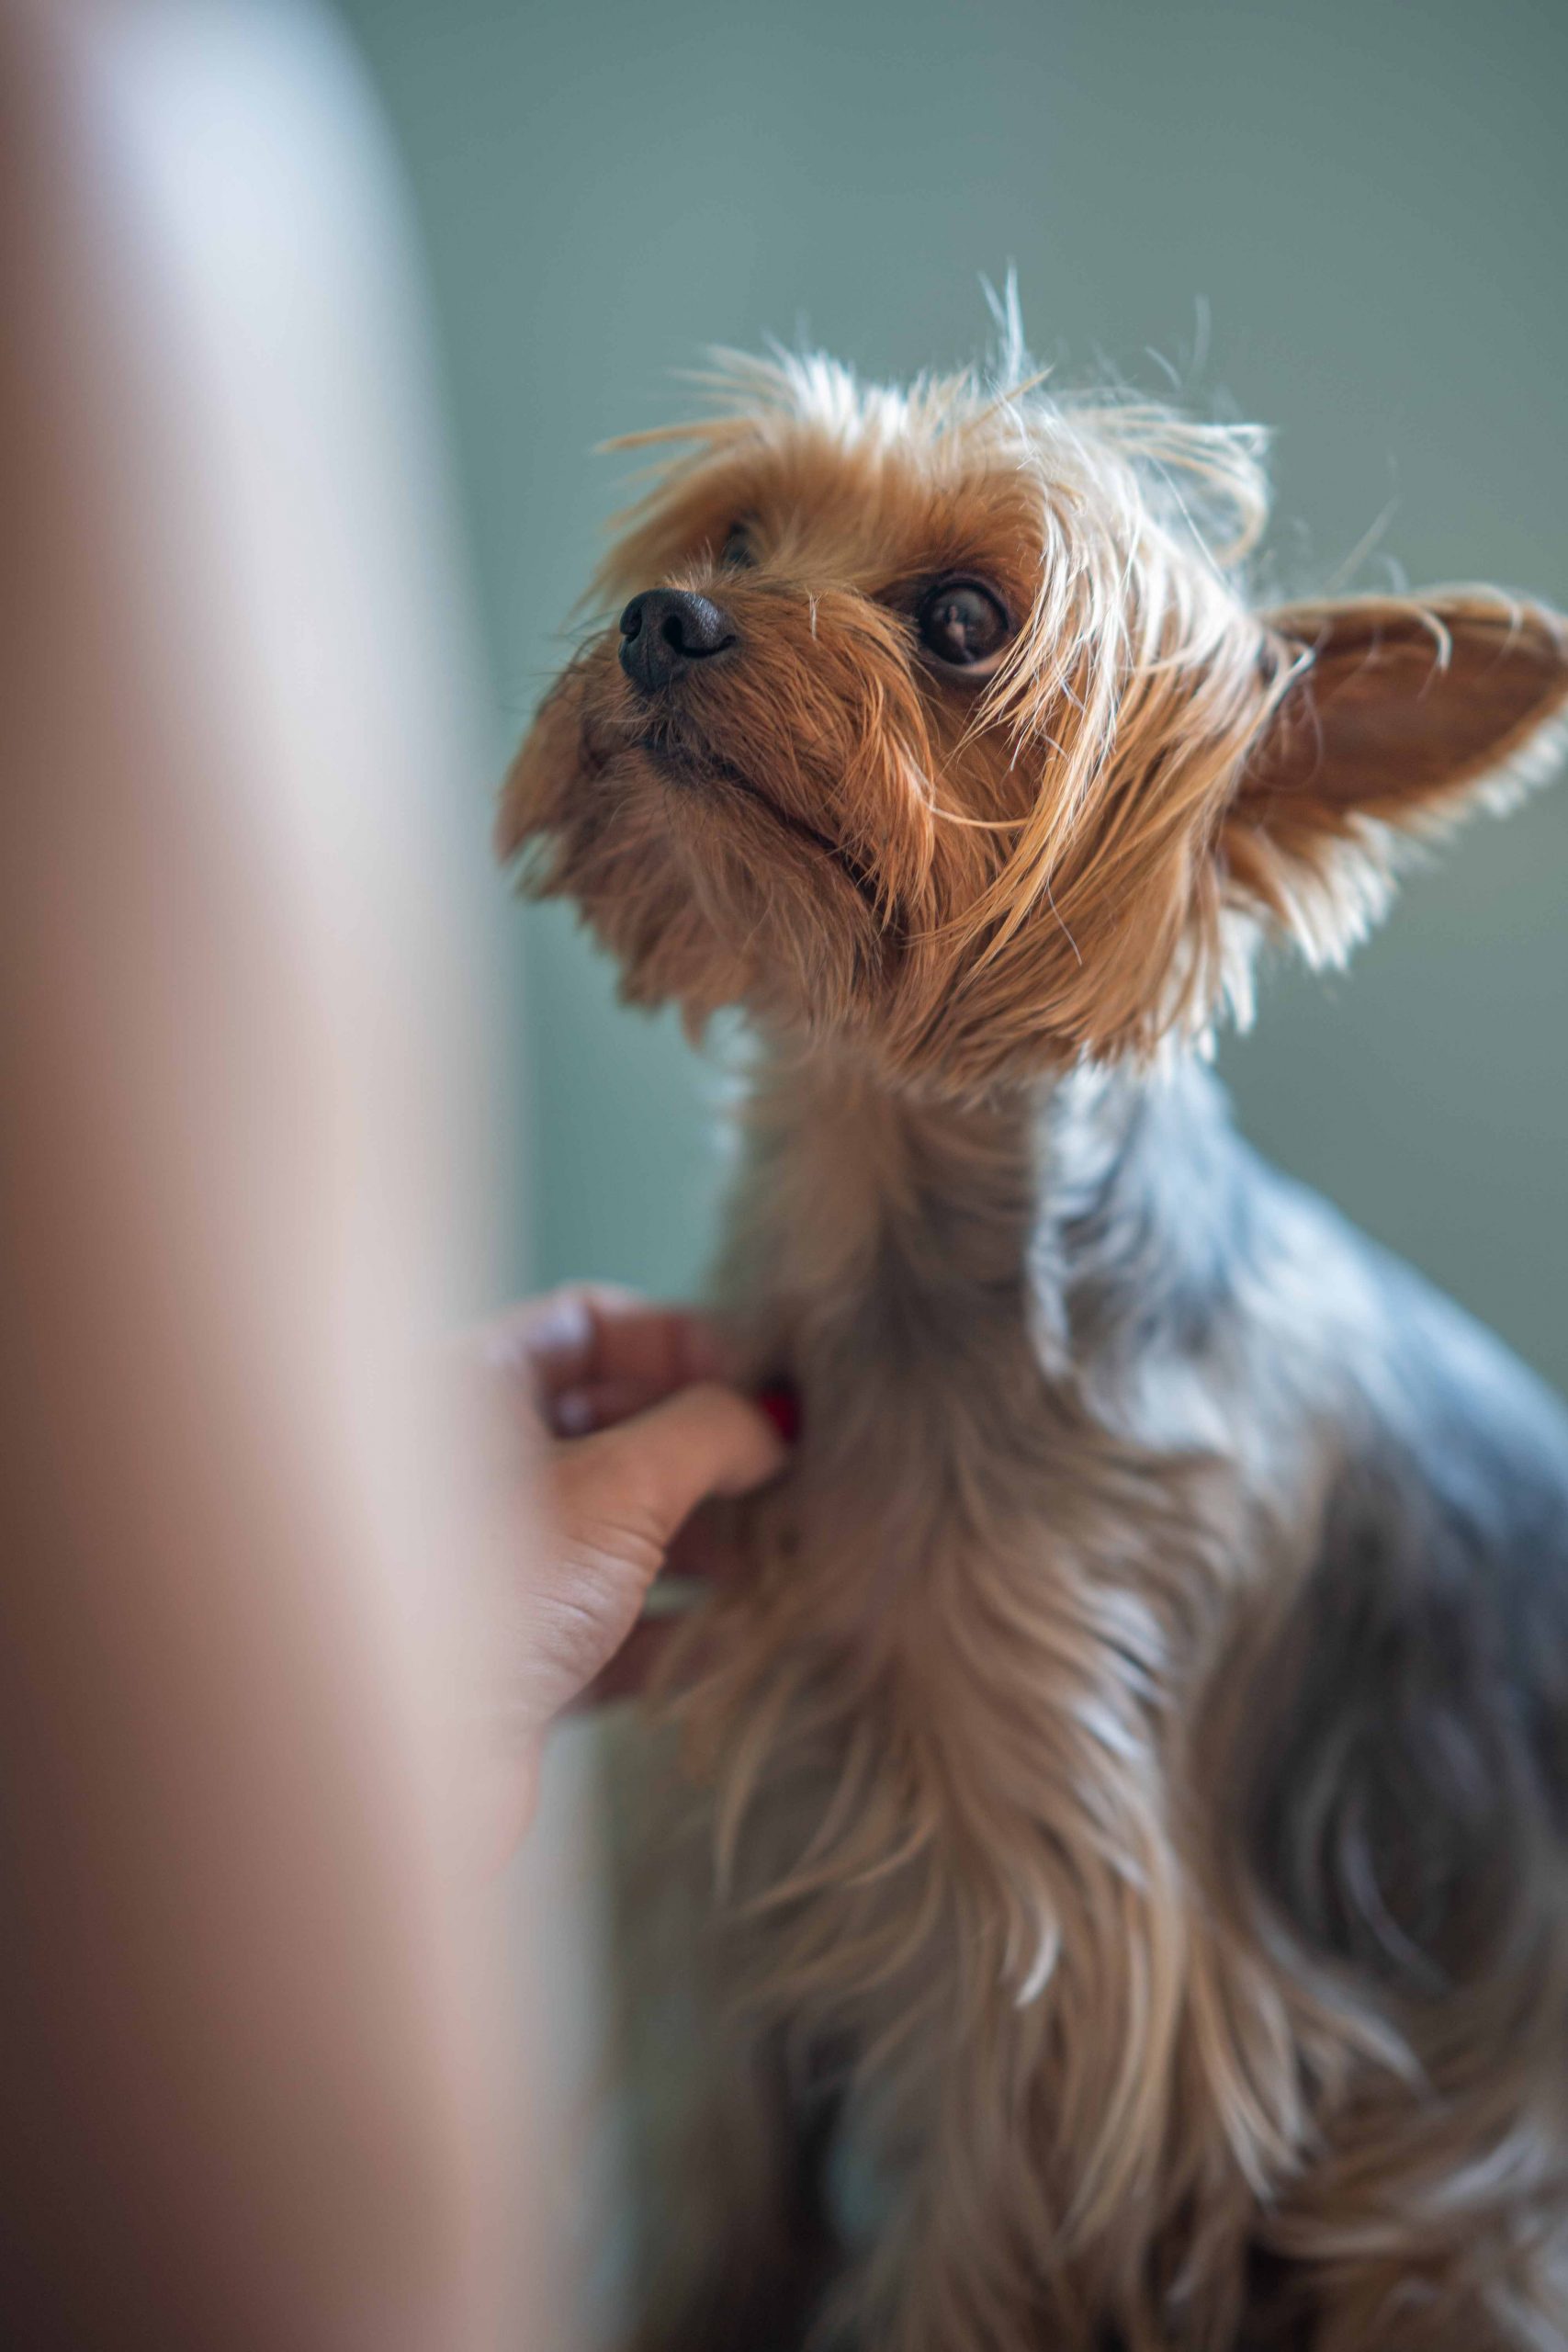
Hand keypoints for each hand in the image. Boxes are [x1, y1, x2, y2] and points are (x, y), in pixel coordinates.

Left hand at [465, 1286, 789, 1860]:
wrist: (403, 1765)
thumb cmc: (497, 1592)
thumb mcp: (621, 1484)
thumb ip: (708, 1431)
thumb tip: (769, 1419)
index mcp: (464, 1392)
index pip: (585, 1327)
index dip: (678, 1344)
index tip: (759, 1384)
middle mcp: (466, 1472)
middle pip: (609, 1429)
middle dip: (703, 1449)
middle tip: (786, 1471)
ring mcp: (490, 1572)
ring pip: (616, 1532)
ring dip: (701, 1542)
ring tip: (776, 1557)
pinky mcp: (513, 1666)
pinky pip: (611, 1628)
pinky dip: (674, 1627)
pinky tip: (734, 1638)